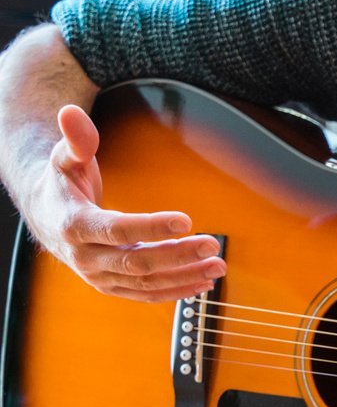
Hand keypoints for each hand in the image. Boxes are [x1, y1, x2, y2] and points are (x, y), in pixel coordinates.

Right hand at [23, 104, 224, 301]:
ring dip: (185, 276)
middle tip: (213, 244)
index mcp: (75, 225)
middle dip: (178, 255)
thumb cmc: (62, 184)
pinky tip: (203, 282)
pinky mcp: (112, 287)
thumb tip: (71, 112)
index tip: (186, 220)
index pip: (117, 230)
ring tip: (218, 265)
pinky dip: (176, 291)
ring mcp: (99, 276)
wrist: (47, 217)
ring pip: (146, 283)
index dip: (152, 227)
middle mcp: (85, 257)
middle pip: (137, 262)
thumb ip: (76, 139)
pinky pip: (146, 294)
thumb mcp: (64, 158)